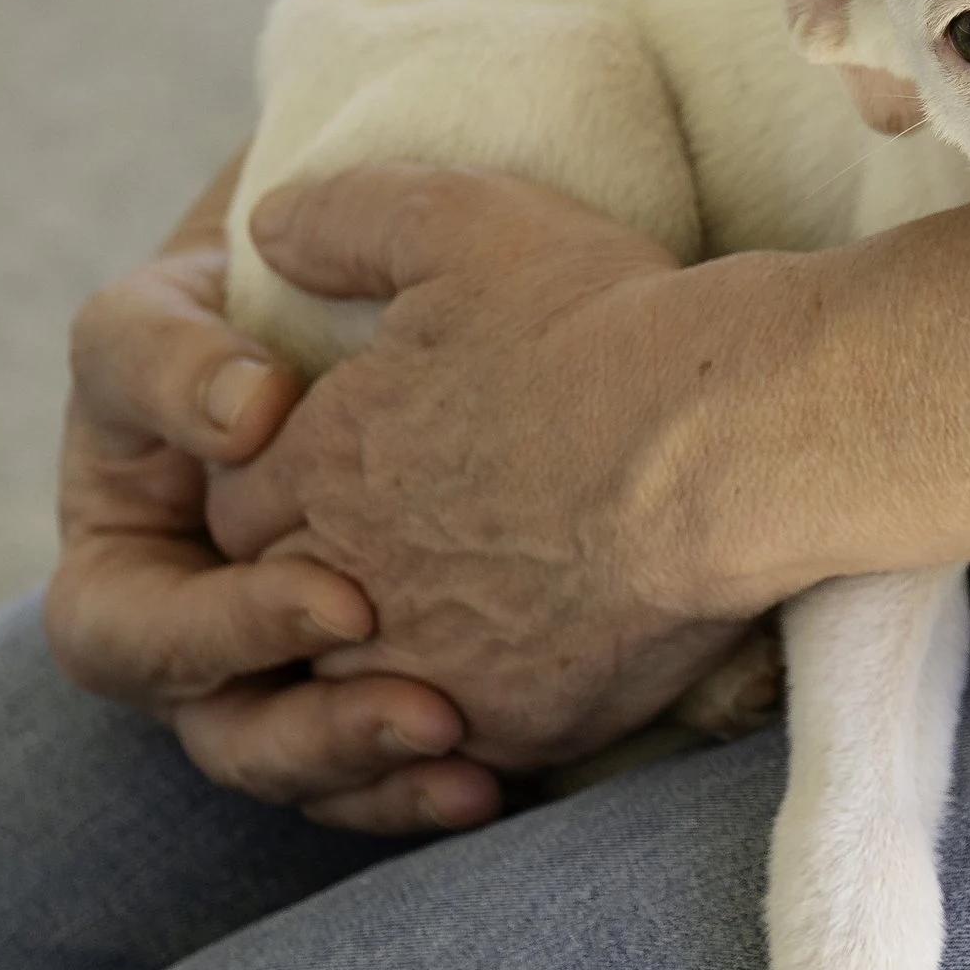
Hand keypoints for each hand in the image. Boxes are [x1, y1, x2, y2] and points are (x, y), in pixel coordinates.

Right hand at [44, 242, 502, 832]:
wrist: (372, 311)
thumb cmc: (254, 293)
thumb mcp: (186, 302)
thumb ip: (177, 348)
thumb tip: (250, 418)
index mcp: (120, 557)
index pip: (121, 630)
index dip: (220, 631)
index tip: (338, 599)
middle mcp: (186, 639)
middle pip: (217, 733)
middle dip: (309, 724)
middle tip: (416, 696)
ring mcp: (273, 679)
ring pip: (292, 767)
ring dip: (368, 760)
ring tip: (460, 740)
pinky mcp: (363, 695)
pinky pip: (375, 777)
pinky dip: (423, 786)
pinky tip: (495, 779)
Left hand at [206, 165, 765, 769]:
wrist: (731, 440)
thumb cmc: (602, 323)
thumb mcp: (459, 220)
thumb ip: (343, 219)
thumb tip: (267, 232)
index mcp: (320, 463)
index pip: (237, 504)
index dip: (278, 487)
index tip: (341, 472)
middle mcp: (352, 576)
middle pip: (283, 604)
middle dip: (316, 579)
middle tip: (389, 551)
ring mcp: (431, 663)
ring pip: (355, 693)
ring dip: (383, 662)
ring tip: (447, 622)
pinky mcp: (516, 723)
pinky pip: (459, 750)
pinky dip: (471, 719)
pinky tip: (515, 677)